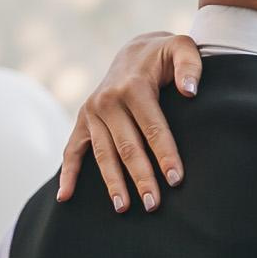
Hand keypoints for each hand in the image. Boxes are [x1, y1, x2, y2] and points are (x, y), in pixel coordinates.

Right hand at [57, 33, 202, 211]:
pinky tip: (66, 197)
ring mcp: (92, 112)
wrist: (135, 52)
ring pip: (102, 154)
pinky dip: (67, 174)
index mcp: (133, 87)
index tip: (176, 179)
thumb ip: (190, 65)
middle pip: (127, 146)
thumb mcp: (181, 48)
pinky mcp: (82, 121)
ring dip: (112, 183)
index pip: (152, 127)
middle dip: (141, 177)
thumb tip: (190, 90)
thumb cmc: (164, 56)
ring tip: (124, 208)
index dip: (165, 154)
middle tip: (154, 205)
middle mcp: (107, 101)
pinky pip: (72, 150)